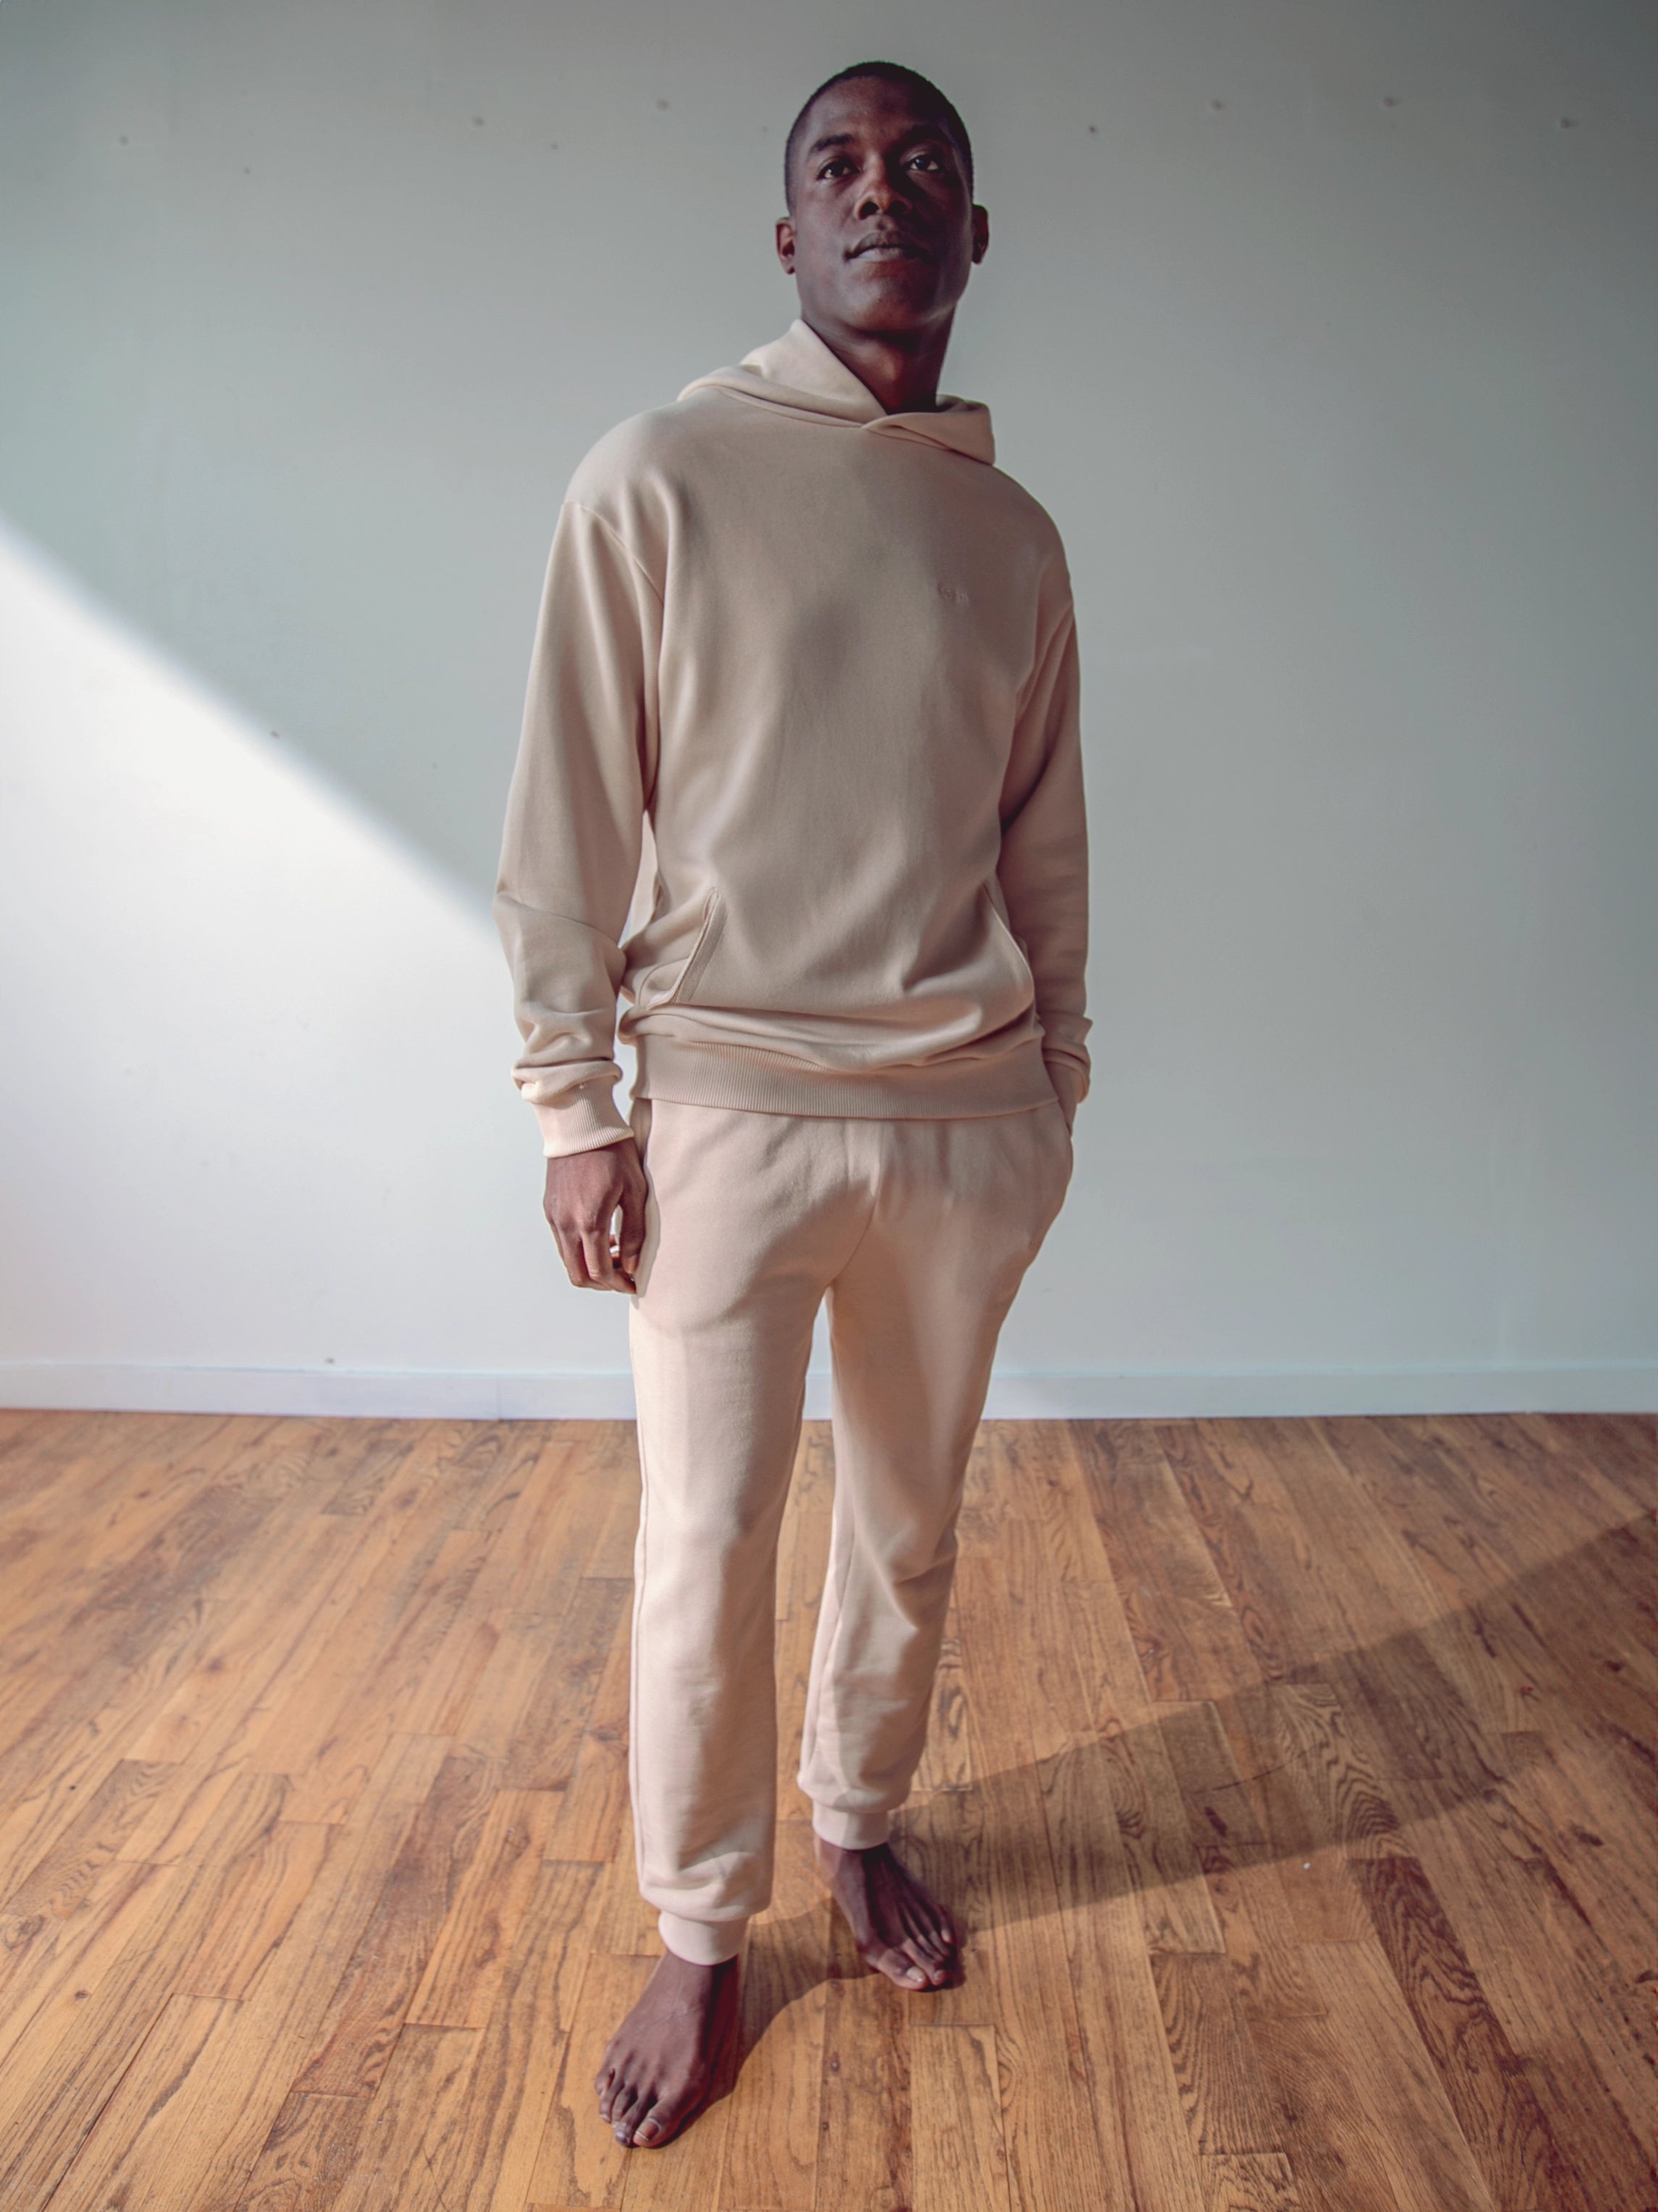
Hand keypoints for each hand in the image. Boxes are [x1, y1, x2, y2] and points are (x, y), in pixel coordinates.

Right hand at [543, 1139, 647, 1291]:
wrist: (581, 1125)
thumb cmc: (614, 1153)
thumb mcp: (635, 1192)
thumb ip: (635, 1233)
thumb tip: (633, 1266)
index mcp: (589, 1221)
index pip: (600, 1272)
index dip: (618, 1284)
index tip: (633, 1284)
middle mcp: (566, 1224)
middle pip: (579, 1276)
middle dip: (602, 1283)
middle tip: (624, 1274)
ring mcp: (554, 1217)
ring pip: (568, 1261)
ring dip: (590, 1266)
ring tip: (617, 1253)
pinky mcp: (549, 1208)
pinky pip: (562, 1242)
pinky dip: (580, 1250)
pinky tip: (602, 1236)